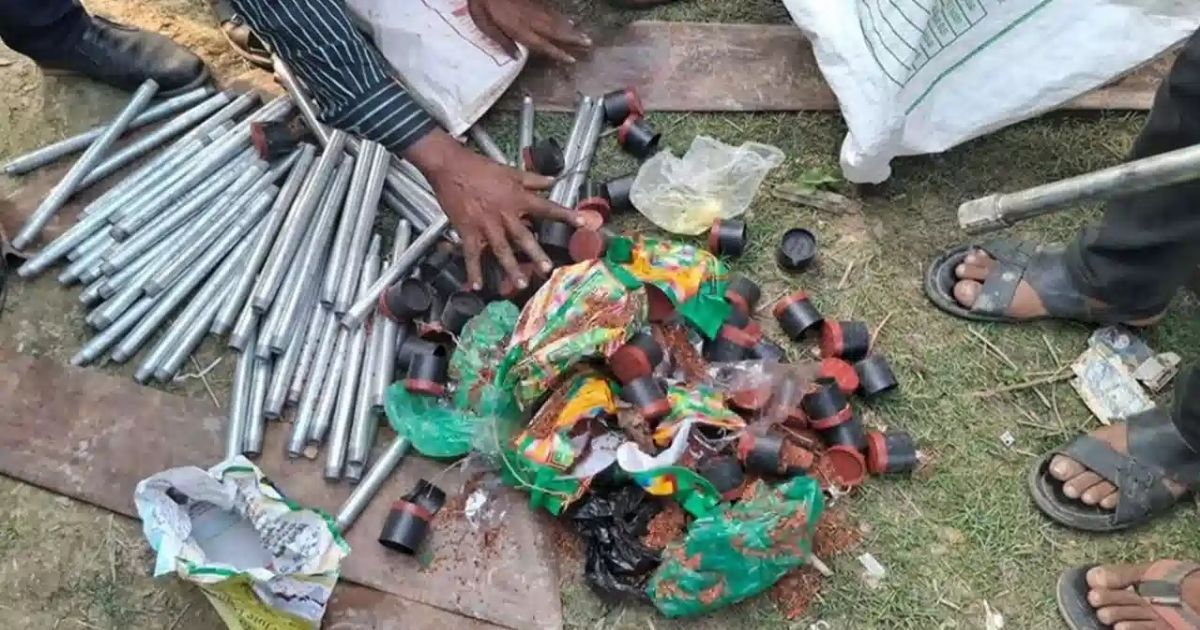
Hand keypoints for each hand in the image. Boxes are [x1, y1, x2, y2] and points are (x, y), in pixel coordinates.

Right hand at [404, 130, 580, 289]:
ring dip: (511, 268)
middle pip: (523, 237)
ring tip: (520, 283)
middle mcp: (504, 214)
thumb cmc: (480, 168)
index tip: (583, 223)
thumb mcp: (510, 171)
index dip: (566, 215)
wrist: (450, 167)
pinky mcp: (468, 231)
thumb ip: (533, 179)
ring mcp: (485, 224)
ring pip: (501, 250)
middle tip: (547, 269)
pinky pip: (471, 254)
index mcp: (517, 198)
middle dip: (536, 254)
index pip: (546, 208)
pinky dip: (473, 271)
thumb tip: (553, 181)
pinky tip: (477, 286)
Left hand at [467, 0, 590, 63]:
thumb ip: (501, 41)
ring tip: (584, 36)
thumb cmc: (481, 2)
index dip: (557, 53)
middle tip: (589, 44)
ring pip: (556, 20)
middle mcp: (530, 19)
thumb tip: (516, 57)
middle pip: (555, 31)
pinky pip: (551, 10)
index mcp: (518, 28)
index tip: (571, 59)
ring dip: (571, 29)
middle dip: (573, 39)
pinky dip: (562, 17)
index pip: (542, 44)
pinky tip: (569, 20)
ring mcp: (533, 7)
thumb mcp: (484, 24)